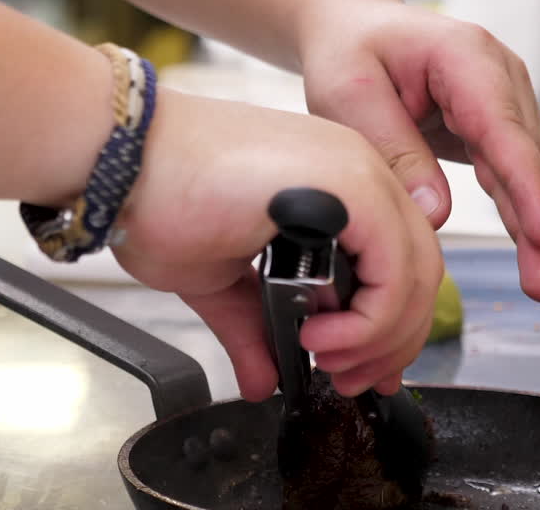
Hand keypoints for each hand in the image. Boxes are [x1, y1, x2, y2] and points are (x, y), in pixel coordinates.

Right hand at [111, 89, 441, 400]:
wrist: (120, 158)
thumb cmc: (159, 197)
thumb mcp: (219, 280)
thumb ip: (253, 328)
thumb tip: (264, 379)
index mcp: (338, 185)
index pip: (398, 262)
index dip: (388, 326)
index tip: (360, 367)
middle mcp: (358, 171)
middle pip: (419, 271)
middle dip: (392, 342)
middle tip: (350, 380)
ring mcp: (359, 172)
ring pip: (418, 273)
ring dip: (380, 339)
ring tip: (329, 364)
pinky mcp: (351, 184)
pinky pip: (395, 269)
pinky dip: (371, 320)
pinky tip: (321, 338)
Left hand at [299, 0, 539, 302]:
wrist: (355, 26)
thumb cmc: (350, 52)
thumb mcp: (352, 96)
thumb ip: (397, 152)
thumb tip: (436, 214)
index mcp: (465, 57)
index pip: (504, 131)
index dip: (524, 187)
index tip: (539, 235)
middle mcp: (500, 75)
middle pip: (528, 160)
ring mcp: (508, 98)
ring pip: (535, 171)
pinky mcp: (501, 122)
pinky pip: (530, 165)